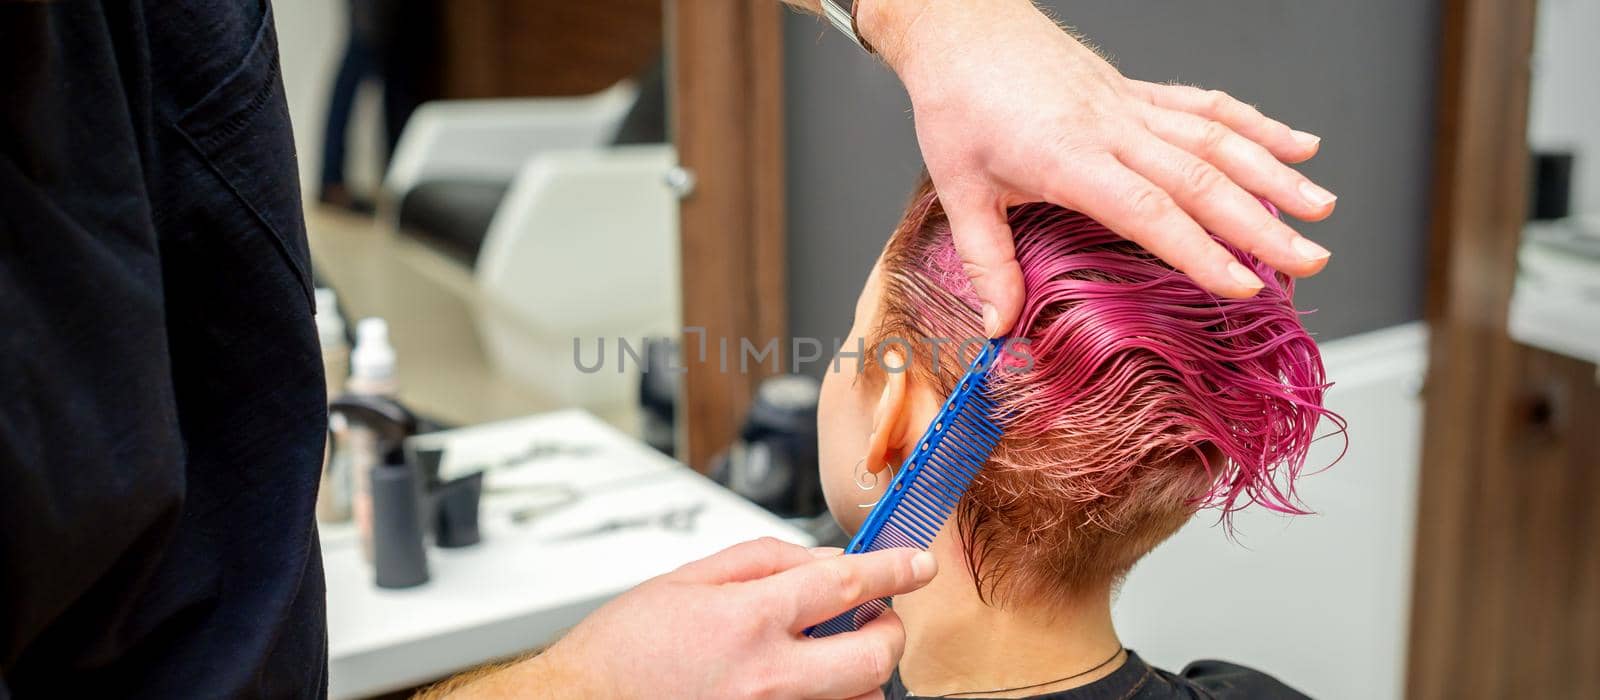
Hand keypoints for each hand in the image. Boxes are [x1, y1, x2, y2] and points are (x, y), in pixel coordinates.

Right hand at [445, 538, 936, 698]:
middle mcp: (766, 677)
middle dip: (888, 631)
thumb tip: (827, 560)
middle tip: (875, 617)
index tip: (918, 563)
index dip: (894, 569)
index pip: (847, 585)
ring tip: (826, 657)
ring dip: (860, 674)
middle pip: (874, 656)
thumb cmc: (623, 650)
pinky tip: (804, 685)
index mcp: (747, 619)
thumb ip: (765, 561)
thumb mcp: (688, 580)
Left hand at [860, 0, 1336, 336]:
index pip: (1149, 211)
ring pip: (1216, 137)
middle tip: (1310, 261)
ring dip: (1274, 172)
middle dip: (1261, 224)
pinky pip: (1205, 106)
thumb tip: (998, 326)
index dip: (1200, 250)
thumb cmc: (957, 104)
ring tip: (1321, 210)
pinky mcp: (1135, 90)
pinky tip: (1299, 145)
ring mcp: (1129, 105)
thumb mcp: (959, 190)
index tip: (1243, 283)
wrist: (960, 28)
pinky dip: (1256, 124)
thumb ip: (987, 261)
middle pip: (1201, 179)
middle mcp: (1112, 128)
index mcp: (1069, 158)